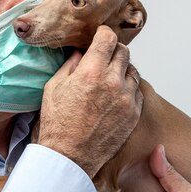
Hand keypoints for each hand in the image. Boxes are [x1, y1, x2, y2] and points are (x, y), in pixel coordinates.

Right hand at [38, 26, 142, 177]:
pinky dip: (128, 88)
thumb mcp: (53, 88)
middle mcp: (112, 82)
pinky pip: (137, 91)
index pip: (108, 38)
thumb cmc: (58, 125)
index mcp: (91, 72)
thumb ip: (70, 65)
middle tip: (103, 57)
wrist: (69, 157)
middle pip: (123, 51)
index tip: (100, 36)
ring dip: (122, 70)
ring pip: (132, 70)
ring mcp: (126, 99)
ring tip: (109, 78)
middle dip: (112, 51)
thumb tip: (81, 53)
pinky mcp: (133, 114)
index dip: (103, 34)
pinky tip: (115, 95)